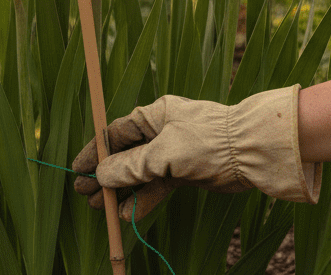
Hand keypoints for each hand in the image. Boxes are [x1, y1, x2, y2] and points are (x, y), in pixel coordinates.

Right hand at [71, 86, 319, 220]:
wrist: (252, 152)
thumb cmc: (208, 141)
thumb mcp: (164, 153)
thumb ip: (132, 166)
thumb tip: (103, 174)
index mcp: (153, 115)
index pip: (114, 134)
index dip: (95, 152)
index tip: (78, 170)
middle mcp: (161, 131)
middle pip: (125, 154)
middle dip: (105, 175)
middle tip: (84, 193)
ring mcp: (174, 153)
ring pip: (140, 173)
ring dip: (122, 190)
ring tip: (101, 208)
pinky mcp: (186, 172)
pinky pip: (158, 186)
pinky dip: (144, 199)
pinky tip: (128, 214)